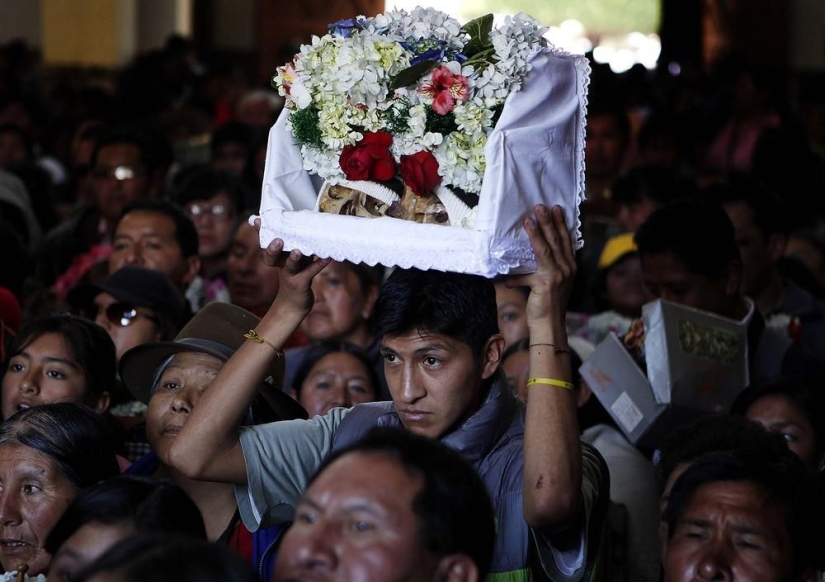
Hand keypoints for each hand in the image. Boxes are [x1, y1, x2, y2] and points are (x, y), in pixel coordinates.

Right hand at [254, 219, 330, 315]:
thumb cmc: (295, 275)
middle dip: (273, 248)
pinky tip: (328, 257)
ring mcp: (291, 275)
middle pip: (273, 256)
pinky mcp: (302, 283)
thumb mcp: (292, 259)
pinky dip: (320, 264)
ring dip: (293, 258)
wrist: (294, 302)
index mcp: (277, 257)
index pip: (266, 243)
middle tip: (277, 240)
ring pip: (290, 266)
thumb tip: (303, 223)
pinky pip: (311, 272)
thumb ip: (295, 244)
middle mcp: (281, 265)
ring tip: (297, 251)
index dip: (260, 233)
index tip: (257, 221)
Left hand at [508, 205, 575, 328]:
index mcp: (570, 267)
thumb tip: (531, 257)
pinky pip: (526, 273)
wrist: (550, 325)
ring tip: (529, 218)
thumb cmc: (548, 304)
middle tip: (541, 206)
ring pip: (545, 248)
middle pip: (556, 240)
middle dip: (548, 221)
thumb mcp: (552, 283)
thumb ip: (546, 269)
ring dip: (537, 231)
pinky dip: (515, 274)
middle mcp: (567, 269)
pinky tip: (506, 274)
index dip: (560, 224)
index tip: (556, 209)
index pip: (566, 240)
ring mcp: (557, 275)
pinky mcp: (545, 283)